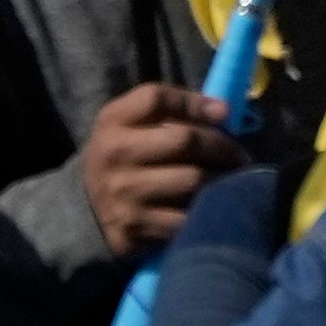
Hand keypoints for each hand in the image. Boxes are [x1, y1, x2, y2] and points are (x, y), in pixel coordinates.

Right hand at [75, 81, 231, 258]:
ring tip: (230, 178)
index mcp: (112, 121)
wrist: (86, 209)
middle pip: (183, 140)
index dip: (194, 102)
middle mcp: (115, 154)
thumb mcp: (127, 126)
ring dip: (220, 179)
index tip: (223, 112)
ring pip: (192, 180)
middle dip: (221, 146)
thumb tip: (222, 110)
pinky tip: (212, 205)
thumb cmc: (120, 158)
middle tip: (239, 154)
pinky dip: (205, 210)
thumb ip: (166, 111)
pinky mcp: (136, 226)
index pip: (156, 99)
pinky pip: (186, 217)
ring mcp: (125, 192)